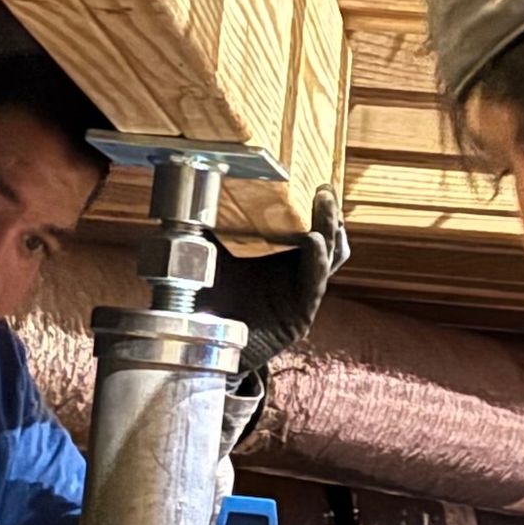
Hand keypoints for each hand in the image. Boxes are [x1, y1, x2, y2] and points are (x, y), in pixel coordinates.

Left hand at [204, 186, 347, 375]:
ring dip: (329, 231)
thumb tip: (193, 189)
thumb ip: (206, 228)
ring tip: (325, 206)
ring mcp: (302, 297)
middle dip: (329, 213)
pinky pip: (314, 286)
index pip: (311, 226)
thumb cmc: (208, 300)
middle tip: (324, 189)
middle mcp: (297, 276)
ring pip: (329, 260)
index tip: (317, 179)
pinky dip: (316, 262)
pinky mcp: (300, 318)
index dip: (318, 206)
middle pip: (329, 240)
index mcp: (282, 258)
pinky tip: (313, 242)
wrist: (199, 345)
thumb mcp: (208, 257)